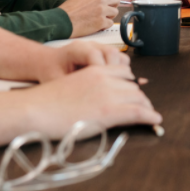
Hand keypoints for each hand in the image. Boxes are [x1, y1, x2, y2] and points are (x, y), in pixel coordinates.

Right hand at [25, 65, 161, 137]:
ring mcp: (108, 94)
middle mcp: (104, 78)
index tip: (135, 92)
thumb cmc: (45, 103)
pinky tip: (156, 120)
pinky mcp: (109, 111)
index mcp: (94, 70)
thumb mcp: (70, 86)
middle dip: (140, 97)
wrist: (33, 109)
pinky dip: (150, 116)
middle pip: (132, 86)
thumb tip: (93, 100)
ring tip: (150, 114)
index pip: (123, 73)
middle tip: (144, 107)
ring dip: (146, 107)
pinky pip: (138, 112)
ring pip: (138, 98)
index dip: (132, 84)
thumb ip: (87, 88)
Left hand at [35, 42, 131, 82]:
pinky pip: (120, 61)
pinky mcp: (106, 54)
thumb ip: (70, 87)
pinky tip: (112, 84)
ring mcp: (100, 48)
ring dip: (119, 72)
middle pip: (112, 53)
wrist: (49, 63)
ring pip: (120, 56)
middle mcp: (90, 45)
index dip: (99, 71)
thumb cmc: (50, 71)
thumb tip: (84, 100)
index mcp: (77, 49)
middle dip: (112, 72)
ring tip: (112, 87)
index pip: (95, 55)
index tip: (100, 87)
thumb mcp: (56, 81)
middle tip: (108, 88)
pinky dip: (120, 72)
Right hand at [60, 0, 120, 37]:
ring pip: (115, 12)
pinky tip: (97, 25)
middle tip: (105, 9)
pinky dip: (105, 25)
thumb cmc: (69, 9)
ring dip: (109, 15)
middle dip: (112, 4)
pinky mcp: (101, 22)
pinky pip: (110, 23)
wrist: (62, 21)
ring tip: (99, 17)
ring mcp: (102, 10)